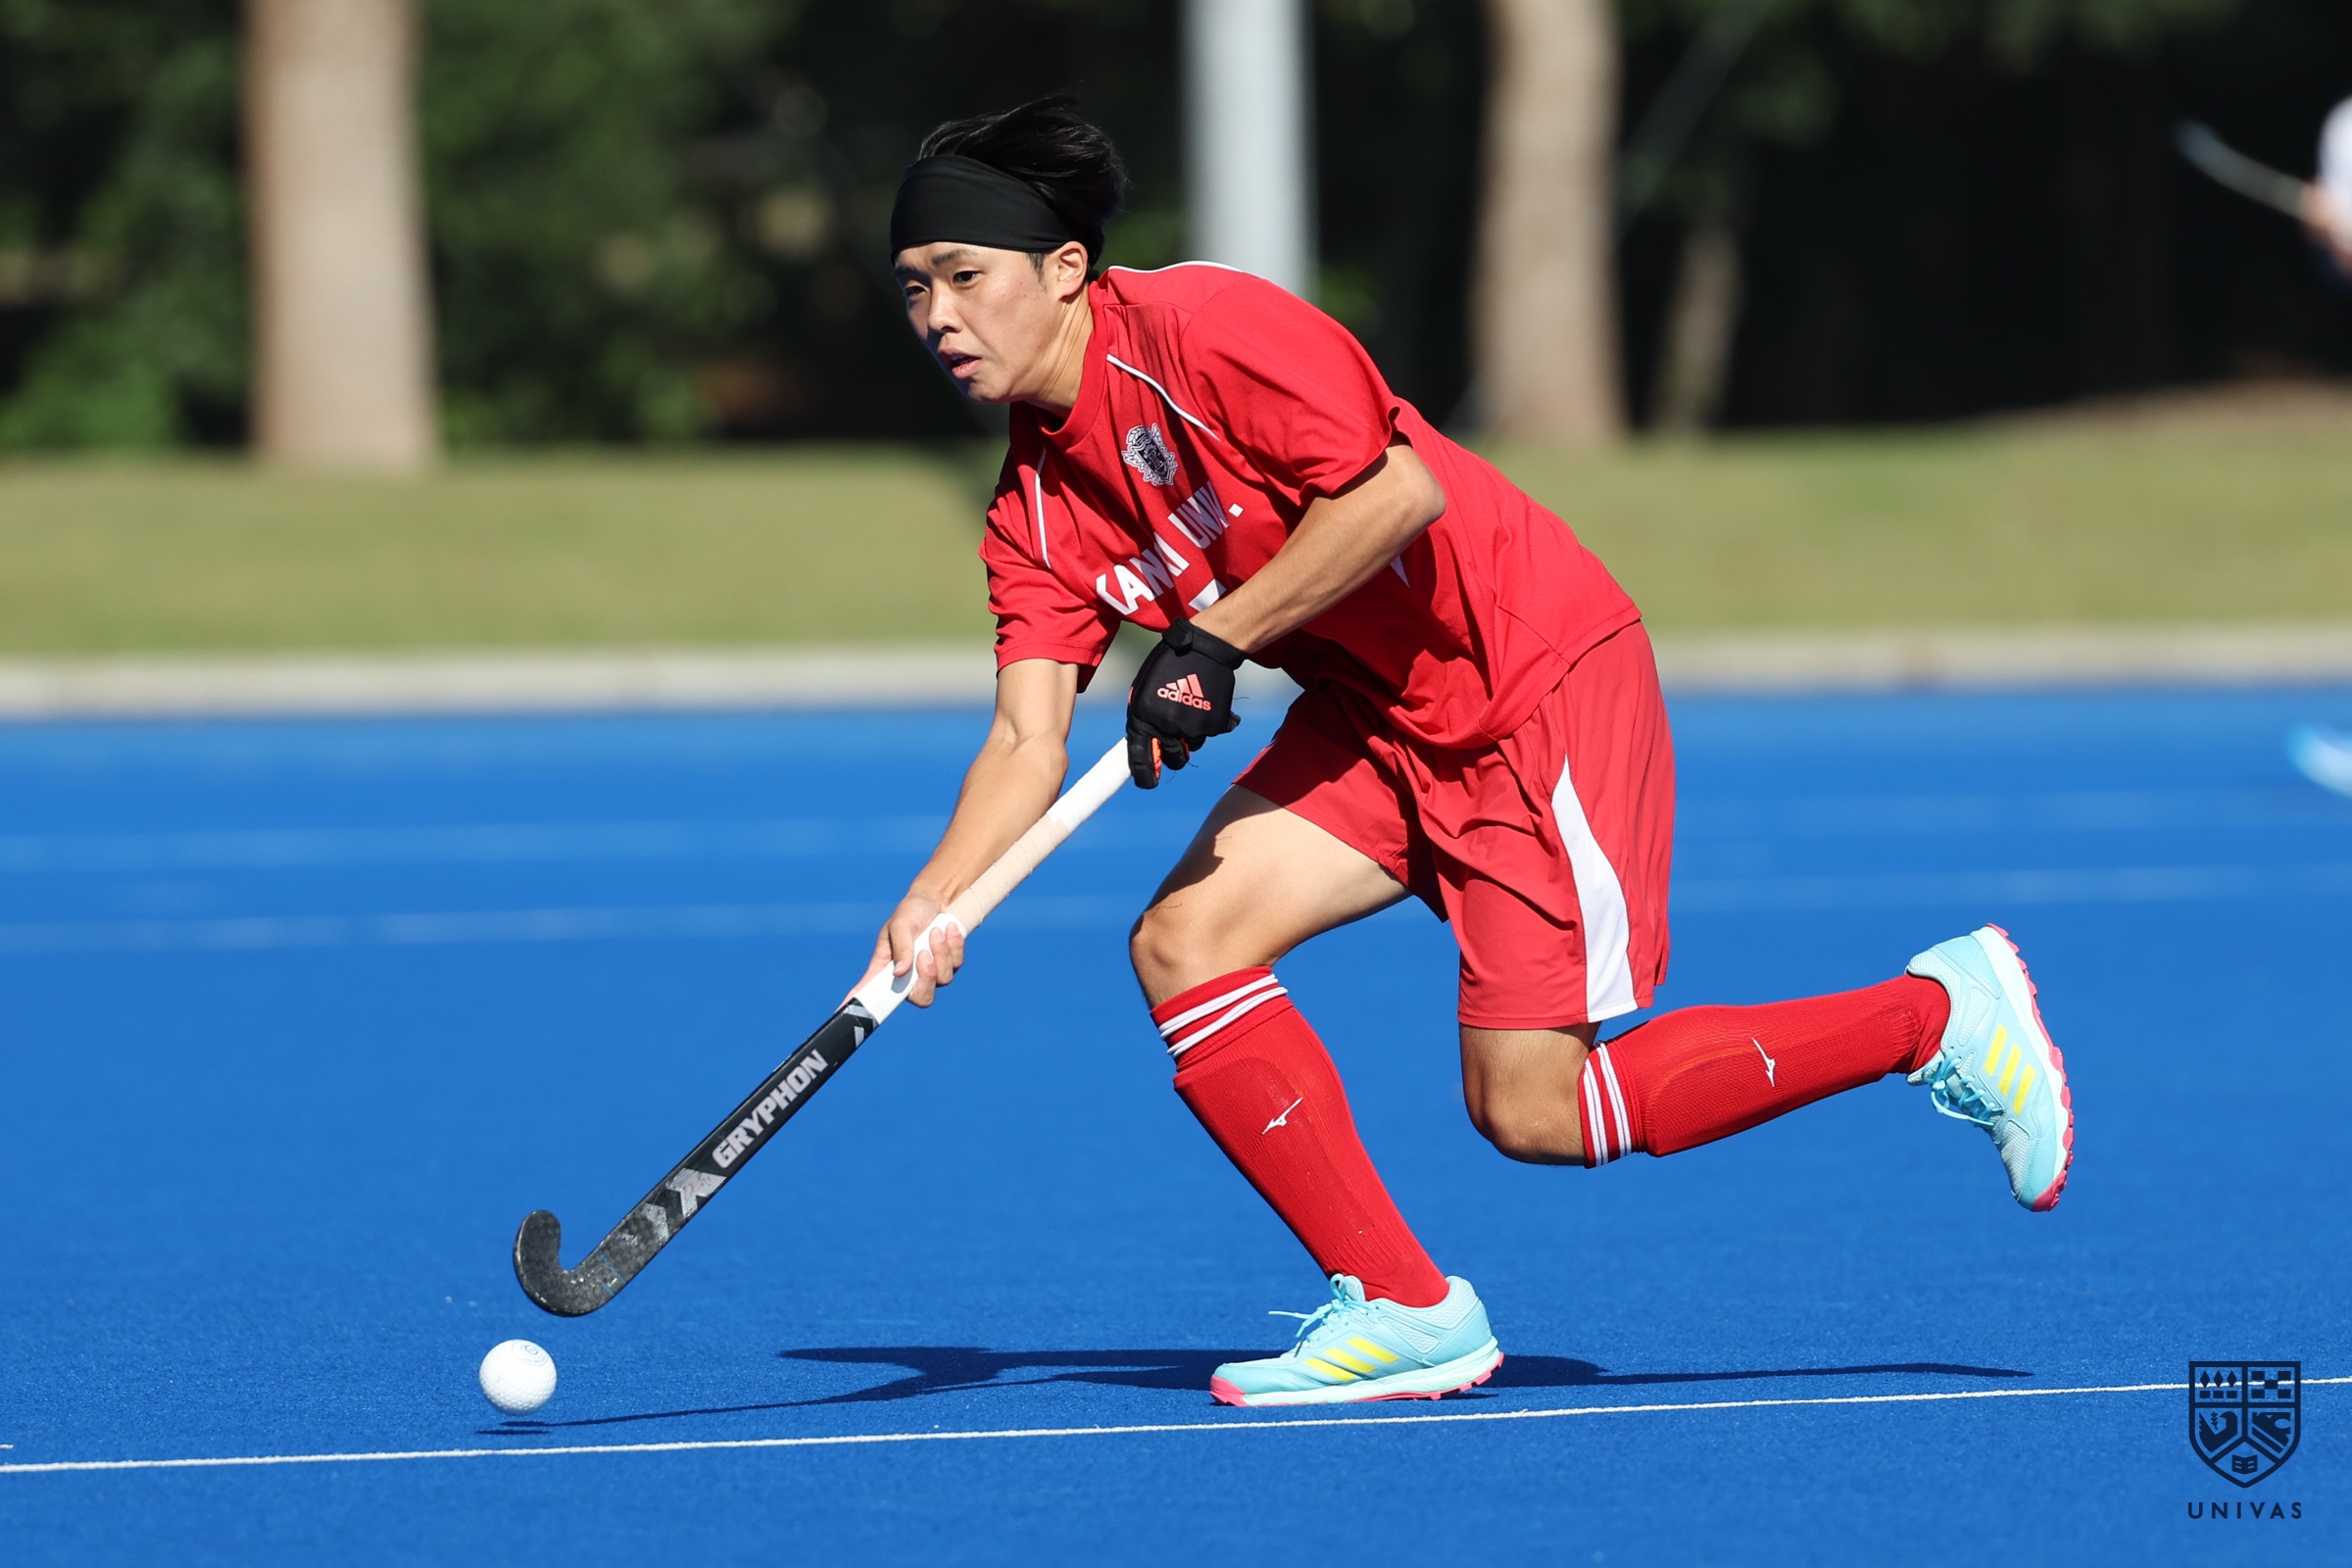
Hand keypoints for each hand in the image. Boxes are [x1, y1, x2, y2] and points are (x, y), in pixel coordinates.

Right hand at [869, 892, 965, 1006]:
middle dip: (927, 977)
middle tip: (924, 953)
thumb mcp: (900, 924)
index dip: (861, 1006)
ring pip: (943, 979)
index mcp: (888, 968)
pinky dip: (953, 945)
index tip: (846, 1010)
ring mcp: (932, 973)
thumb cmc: (911, 912)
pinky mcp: (950, 965)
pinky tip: (947, 930)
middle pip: (922, 998)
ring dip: (941, 953)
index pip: (871, 992)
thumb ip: (901, 947)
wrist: (936, 900)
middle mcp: (909, 976)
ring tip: (935, 932)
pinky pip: (956, 964)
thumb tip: (900, 972)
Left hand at [1126, 621, 1244, 787]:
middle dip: (1175, 755)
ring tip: (1192, 703)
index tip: (1148, 784)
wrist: (1204, 647)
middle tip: (1178, 740)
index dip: (1144, 777)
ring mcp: (1192, 726)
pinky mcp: (1215, 723)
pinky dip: (1210, 721)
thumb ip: (1144, 716)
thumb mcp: (1145, 688)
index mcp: (1143, 717)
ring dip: (1192, 733)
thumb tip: (1146, 742)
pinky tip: (1207, 700)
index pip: (1140, 759)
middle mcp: (1166, 726)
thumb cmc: (1169, 663)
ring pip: (1193, 744)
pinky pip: (1211, 732)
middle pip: (1174, 759)